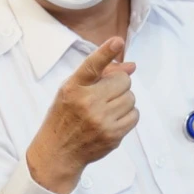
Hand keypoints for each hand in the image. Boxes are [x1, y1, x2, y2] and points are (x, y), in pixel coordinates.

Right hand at [27, 38, 137, 193]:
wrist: (59, 151)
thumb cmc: (65, 116)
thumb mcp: (72, 90)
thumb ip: (100, 75)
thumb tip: (131, 66)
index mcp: (74, 88)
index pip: (91, 66)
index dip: (105, 52)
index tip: (117, 42)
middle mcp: (87, 102)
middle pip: (123, 81)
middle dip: (119, 85)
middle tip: (106, 94)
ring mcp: (101, 120)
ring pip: (131, 98)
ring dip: (123, 100)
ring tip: (107, 108)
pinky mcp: (113, 135)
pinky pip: (134, 115)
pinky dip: (128, 115)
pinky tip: (113, 119)